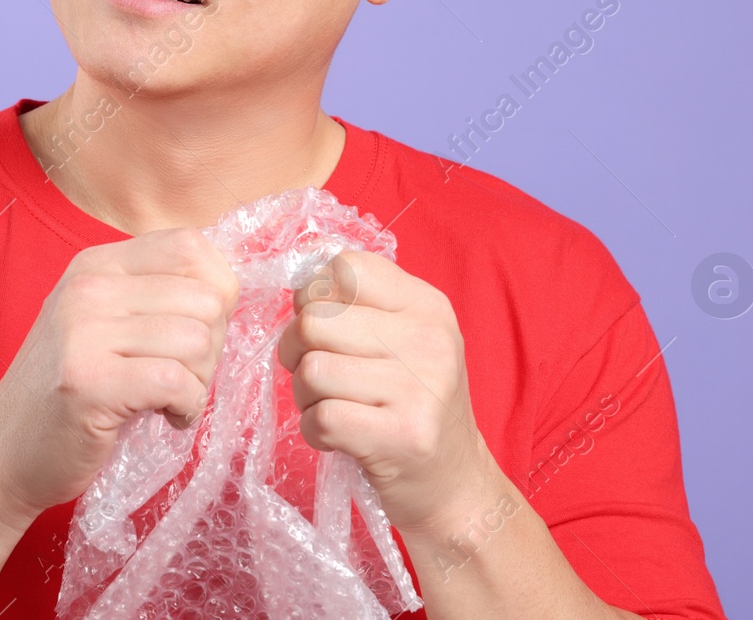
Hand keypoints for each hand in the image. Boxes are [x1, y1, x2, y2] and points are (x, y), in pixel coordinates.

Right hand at [0, 228, 240, 520]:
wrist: (2, 456)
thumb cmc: (67, 394)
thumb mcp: (103, 324)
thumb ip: (155, 297)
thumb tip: (228, 289)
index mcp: (97, 265)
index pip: (190, 246)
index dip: (217, 293)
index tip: (195, 333)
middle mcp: (88, 287)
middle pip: (206, 297)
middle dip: (213, 346)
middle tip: (182, 377)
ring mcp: (83, 332)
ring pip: (198, 340)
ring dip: (200, 382)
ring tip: (170, 400)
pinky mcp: (88, 383)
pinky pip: (177, 382)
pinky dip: (187, 408)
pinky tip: (166, 419)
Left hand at [276, 250, 500, 533]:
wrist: (455, 485)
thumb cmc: (412, 405)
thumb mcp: (405, 340)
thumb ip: (359, 305)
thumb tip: (298, 283)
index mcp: (427, 305)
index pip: (346, 266)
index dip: (315, 295)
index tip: (325, 328)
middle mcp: (429, 339)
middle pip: (315, 320)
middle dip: (297, 350)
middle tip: (319, 374)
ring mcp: (420, 388)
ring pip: (312, 370)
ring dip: (305, 396)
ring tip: (333, 406)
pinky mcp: (403, 436)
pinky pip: (321, 418)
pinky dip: (314, 431)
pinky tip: (340, 436)